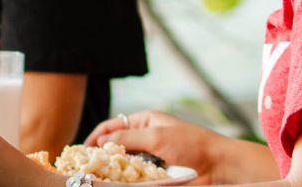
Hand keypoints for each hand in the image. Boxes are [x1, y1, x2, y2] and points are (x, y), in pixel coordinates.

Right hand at [84, 111, 226, 183]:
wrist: (219, 166)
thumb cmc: (192, 144)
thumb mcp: (156, 136)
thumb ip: (128, 136)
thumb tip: (102, 141)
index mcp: (145, 120)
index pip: (112, 126)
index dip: (96, 137)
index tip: (82, 151)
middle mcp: (146, 136)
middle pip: (115, 145)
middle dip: (101, 154)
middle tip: (86, 166)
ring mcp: (151, 156)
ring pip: (123, 162)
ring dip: (113, 169)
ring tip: (98, 176)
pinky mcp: (156, 173)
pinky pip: (135, 176)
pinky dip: (125, 179)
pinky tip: (117, 182)